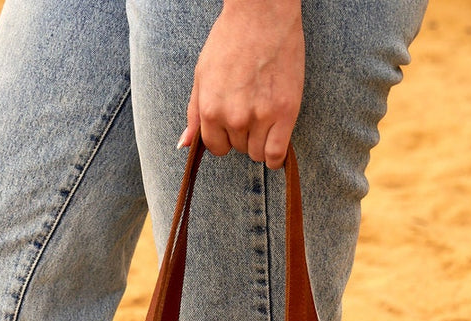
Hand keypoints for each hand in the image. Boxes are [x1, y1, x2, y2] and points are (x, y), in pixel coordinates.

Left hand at [178, 0, 304, 169]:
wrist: (262, 15)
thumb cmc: (230, 40)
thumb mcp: (202, 75)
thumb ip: (194, 114)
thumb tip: (185, 145)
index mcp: (210, 109)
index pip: (216, 147)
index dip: (224, 137)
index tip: (232, 124)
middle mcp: (234, 117)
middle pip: (238, 149)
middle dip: (243, 134)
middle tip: (251, 107)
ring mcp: (261, 117)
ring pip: (257, 154)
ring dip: (260, 141)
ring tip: (264, 115)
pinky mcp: (285, 113)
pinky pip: (276, 154)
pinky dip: (275, 155)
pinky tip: (275, 139)